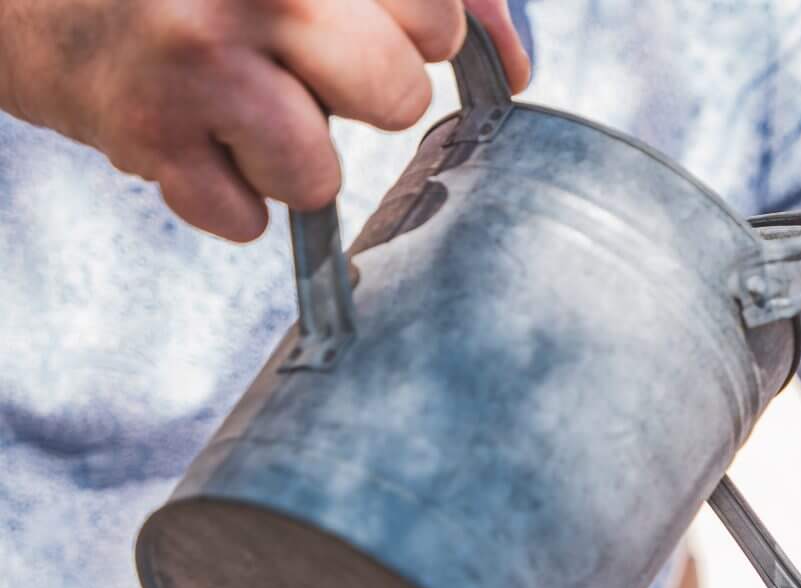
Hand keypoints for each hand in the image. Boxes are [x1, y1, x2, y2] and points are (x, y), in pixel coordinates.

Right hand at [0, 0, 530, 240]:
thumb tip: (517, 62)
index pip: (437, 17)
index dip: (411, 31)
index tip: (360, 22)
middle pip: (395, 93)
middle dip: (356, 93)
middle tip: (287, 59)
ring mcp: (193, 57)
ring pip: (319, 171)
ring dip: (286, 154)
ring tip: (231, 99)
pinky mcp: (149, 132)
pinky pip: (249, 220)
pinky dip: (221, 195)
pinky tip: (186, 133)